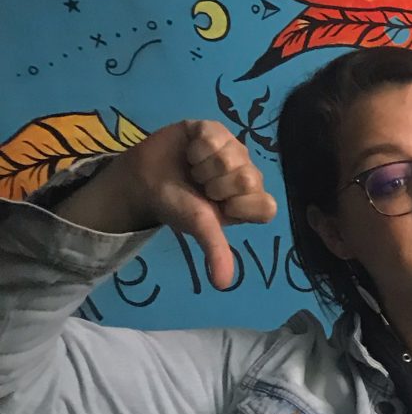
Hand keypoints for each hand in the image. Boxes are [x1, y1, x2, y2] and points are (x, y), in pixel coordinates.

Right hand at [61, 120, 276, 289]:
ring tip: (193, 171)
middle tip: (201, 188)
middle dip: (215, 187)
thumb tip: (223, 284)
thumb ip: (216, 251)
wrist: (144, 182)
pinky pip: (213, 136)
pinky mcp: (217, 128)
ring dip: (202, 168)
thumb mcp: (199, 228)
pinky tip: (189, 153)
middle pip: (248, 179)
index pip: (266, 206)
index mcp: (253, 200)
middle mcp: (250, 172)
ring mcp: (235, 148)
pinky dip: (194, 148)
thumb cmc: (177, 206)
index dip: (236, 207)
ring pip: (230, 156)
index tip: (215, 208)